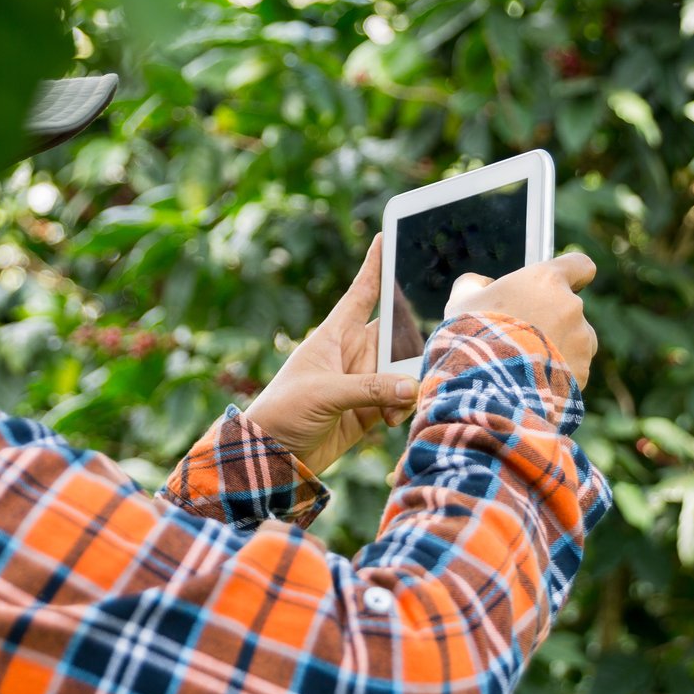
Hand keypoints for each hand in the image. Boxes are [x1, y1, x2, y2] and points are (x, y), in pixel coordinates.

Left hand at [243, 236, 417, 476]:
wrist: (271, 456)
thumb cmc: (282, 412)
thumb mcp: (323, 394)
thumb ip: (370, 389)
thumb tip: (413, 387)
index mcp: (334, 336)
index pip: (361, 293)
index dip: (376, 266)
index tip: (389, 237)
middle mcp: (352, 354)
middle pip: (396, 334)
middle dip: (412, 344)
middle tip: (421, 361)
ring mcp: (362, 382)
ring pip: (403, 370)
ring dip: (409, 383)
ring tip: (402, 402)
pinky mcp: (368, 411)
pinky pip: (399, 400)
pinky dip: (403, 408)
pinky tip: (392, 422)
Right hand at [445, 252, 598, 383]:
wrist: (486, 386)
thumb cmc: (472, 337)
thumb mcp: (461, 301)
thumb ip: (475, 284)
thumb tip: (482, 285)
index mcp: (546, 280)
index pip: (580, 265)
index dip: (572, 275)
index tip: (561, 285)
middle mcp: (571, 306)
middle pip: (572, 308)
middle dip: (554, 320)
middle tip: (522, 337)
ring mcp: (580, 340)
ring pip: (577, 341)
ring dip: (560, 348)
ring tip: (527, 364)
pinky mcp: (582, 371)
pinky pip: (574, 370)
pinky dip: (558, 375)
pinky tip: (532, 382)